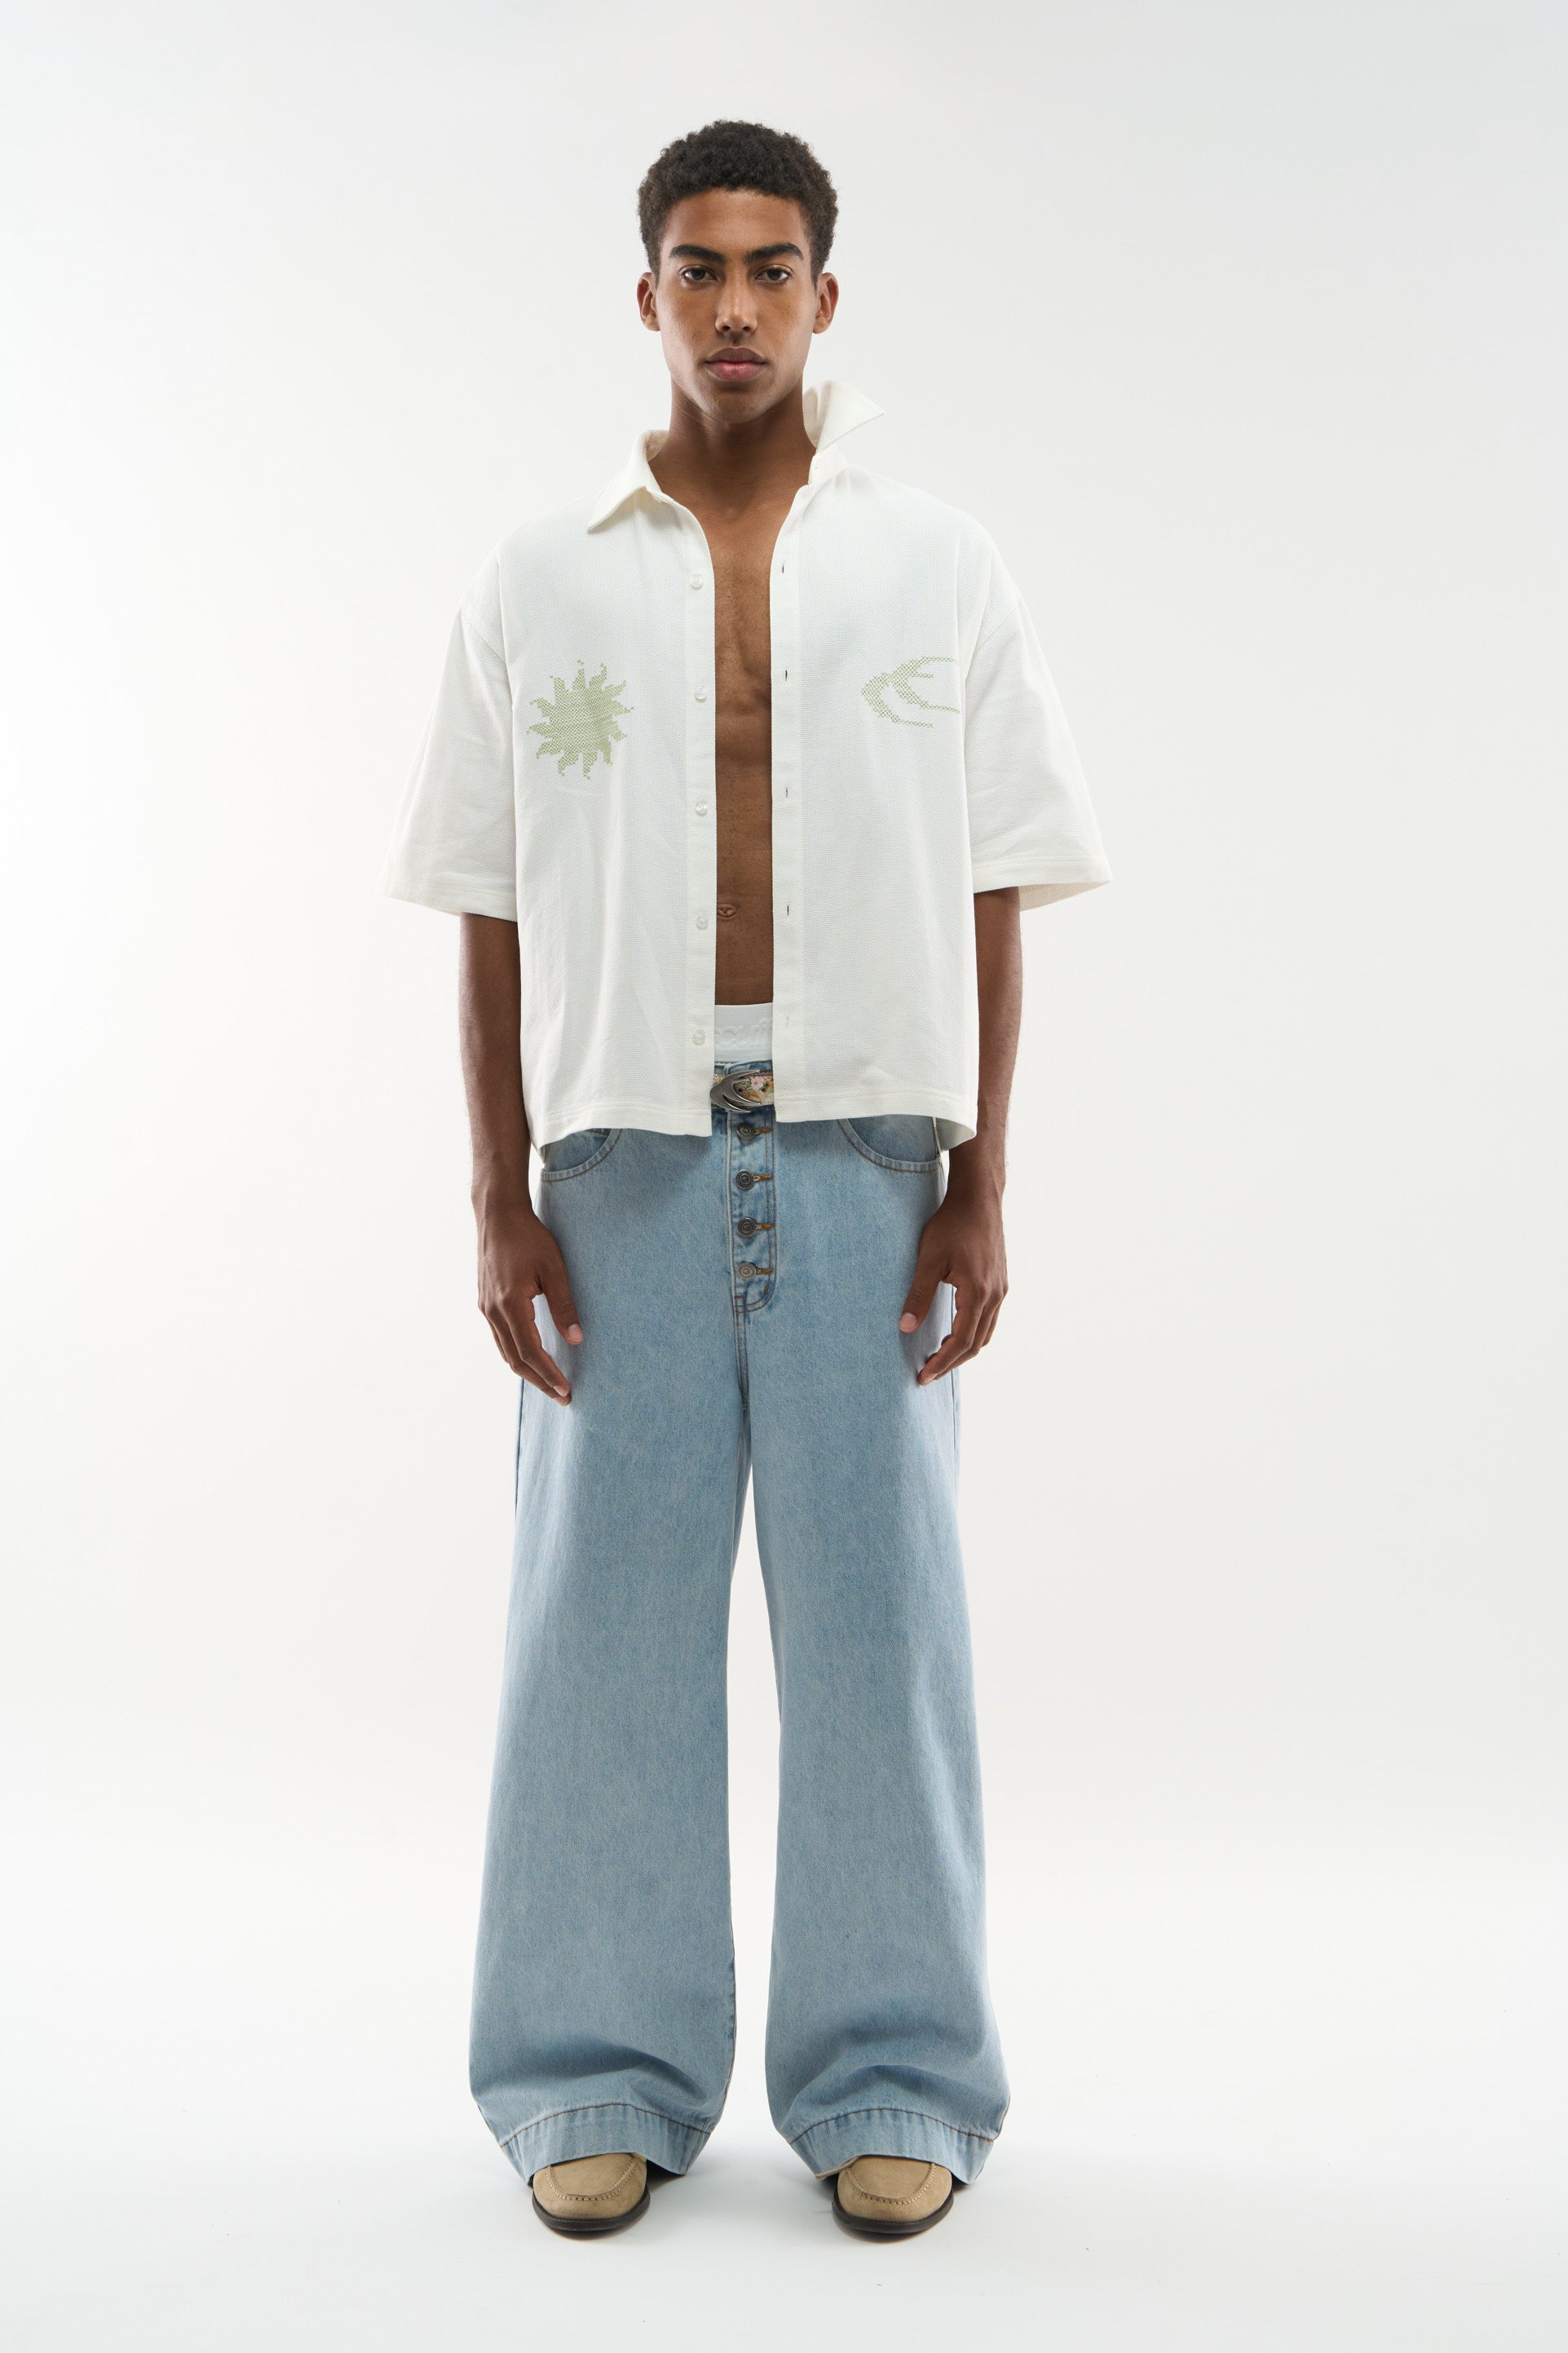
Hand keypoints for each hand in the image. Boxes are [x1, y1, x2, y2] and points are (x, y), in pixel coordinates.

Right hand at [475, 1195, 582, 1403]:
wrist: (497, 1215)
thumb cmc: (528, 1237)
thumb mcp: (554, 1268)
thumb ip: (564, 1305)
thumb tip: (577, 1339)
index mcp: (509, 1303)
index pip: (530, 1351)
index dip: (548, 1374)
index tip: (565, 1390)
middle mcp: (492, 1311)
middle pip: (515, 1359)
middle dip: (540, 1381)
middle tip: (562, 1396)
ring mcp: (485, 1308)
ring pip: (505, 1351)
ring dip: (527, 1371)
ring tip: (550, 1384)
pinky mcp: (485, 1303)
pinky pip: (500, 1338)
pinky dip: (516, 1354)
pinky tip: (532, 1358)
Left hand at [898, 1165, 1007, 1384]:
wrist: (979, 1199)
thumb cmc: (951, 1225)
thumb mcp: (929, 1259)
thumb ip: (919, 1294)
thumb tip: (905, 1327)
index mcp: (978, 1293)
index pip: (960, 1342)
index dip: (942, 1363)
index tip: (923, 1377)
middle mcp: (995, 1296)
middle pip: (976, 1344)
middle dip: (952, 1363)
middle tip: (928, 1373)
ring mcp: (1001, 1290)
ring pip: (986, 1333)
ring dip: (963, 1350)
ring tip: (939, 1358)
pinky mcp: (1000, 1282)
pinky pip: (989, 1319)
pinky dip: (973, 1334)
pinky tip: (955, 1331)